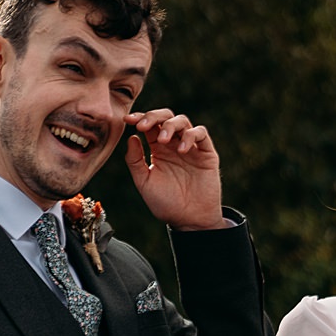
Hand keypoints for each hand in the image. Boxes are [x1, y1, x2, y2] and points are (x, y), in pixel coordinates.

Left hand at [124, 108, 231, 231]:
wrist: (189, 220)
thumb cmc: (166, 203)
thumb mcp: (144, 182)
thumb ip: (135, 160)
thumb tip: (131, 136)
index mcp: (158, 150)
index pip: (150, 125)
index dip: (139, 118)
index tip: (128, 120)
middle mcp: (174, 145)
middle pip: (166, 117)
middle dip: (154, 116)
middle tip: (144, 125)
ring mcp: (191, 148)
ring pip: (183, 121)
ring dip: (171, 126)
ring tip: (163, 141)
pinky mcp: (206, 153)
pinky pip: (201, 134)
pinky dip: (191, 136)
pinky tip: (182, 150)